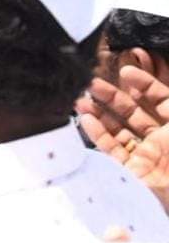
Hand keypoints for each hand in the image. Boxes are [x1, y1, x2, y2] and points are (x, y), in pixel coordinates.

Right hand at [77, 66, 168, 213]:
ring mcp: (145, 154)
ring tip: (81, 100)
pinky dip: (98, 134)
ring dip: (98, 114)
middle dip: (111, 97)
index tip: (125, 72)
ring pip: (117, 130)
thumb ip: (168, 99)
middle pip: (132, 112)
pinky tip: (87, 119)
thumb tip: (148, 80)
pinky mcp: (132, 170)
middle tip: (92, 84)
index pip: (159, 98)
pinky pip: (112, 150)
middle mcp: (161, 138)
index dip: (143, 84)